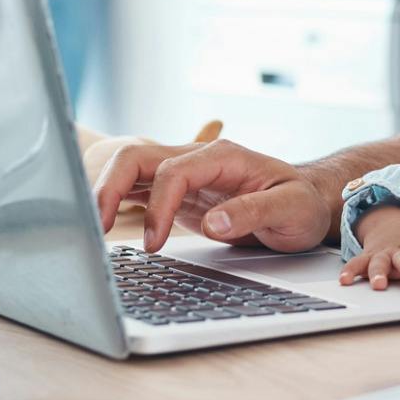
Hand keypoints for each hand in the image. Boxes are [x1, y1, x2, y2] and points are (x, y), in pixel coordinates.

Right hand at [92, 137, 329, 252]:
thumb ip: (252, 213)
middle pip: (138, 158)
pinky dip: (116, 203)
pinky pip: (138, 190)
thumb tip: (213, 224)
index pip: (173, 171)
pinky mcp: (179, 193)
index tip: (155, 243)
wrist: (309, 202)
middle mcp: (199, 159)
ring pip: (130, 170)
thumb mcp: (290, 210)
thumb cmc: (302, 204)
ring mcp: (186, 174)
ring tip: (90, 229)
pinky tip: (103, 226)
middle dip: (109, 188)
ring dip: (105, 194)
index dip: (158, 206)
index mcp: (224, 157)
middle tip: (96, 227)